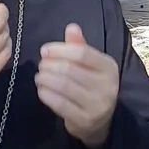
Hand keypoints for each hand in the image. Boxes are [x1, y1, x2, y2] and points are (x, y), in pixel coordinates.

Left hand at [35, 24, 118, 148]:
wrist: (100, 121)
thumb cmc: (91, 86)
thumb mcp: (90, 65)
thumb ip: (79, 46)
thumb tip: (72, 27)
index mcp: (108, 66)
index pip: (81, 53)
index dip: (59, 50)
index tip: (44, 50)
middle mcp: (107, 85)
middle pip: (69, 69)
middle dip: (49, 65)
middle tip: (41, 65)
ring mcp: (97, 105)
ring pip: (63, 86)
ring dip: (45, 79)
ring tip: (39, 76)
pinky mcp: (85, 120)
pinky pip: (60, 104)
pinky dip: (46, 94)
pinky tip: (42, 89)